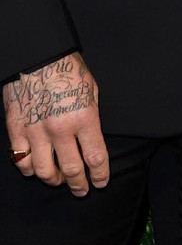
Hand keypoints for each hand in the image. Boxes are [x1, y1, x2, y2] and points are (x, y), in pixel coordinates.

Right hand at [3, 52, 108, 195]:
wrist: (38, 54)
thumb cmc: (68, 68)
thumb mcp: (91, 89)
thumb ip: (91, 117)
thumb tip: (92, 139)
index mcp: (84, 117)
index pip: (95, 158)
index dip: (100, 175)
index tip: (101, 182)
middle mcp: (60, 129)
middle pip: (72, 170)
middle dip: (80, 184)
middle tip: (82, 190)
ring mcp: (36, 131)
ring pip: (44, 171)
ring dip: (54, 180)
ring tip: (59, 180)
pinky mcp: (16, 129)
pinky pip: (22, 160)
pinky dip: (29, 169)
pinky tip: (36, 167)